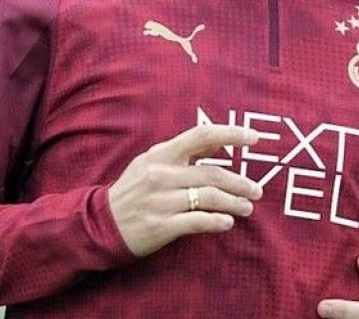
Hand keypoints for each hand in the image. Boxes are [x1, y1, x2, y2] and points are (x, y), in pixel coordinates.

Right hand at [108, 124, 263, 256]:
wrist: (102, 223)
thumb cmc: (134, 189)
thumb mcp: (153, 162)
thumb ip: (185, 151)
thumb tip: (218, 140)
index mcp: (161, 154)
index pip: (201, 136)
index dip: (231, 134)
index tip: (254, 137)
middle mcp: (161, 174)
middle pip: (212, 173)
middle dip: (240, 182)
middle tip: (256, 190)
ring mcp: (161, 200)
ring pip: (209, 198)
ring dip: (234, 203)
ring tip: (246, 208)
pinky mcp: (161, 225)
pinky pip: (198, 221)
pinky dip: (217, 222)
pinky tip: (227, 222)